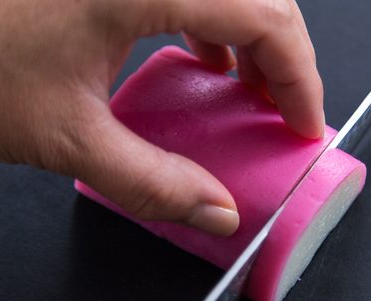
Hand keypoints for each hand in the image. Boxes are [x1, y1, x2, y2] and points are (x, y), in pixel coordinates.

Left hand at [0, 0, 323, 235]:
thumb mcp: (67, 134)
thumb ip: (153, 182)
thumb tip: (216, 211)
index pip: (268, 19)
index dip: (300, 78)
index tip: (304, 124)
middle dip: (285, 59)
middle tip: (284, 112)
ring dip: (253, 37)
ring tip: (249, 90)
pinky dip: (214, 20)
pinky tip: (201, 56)